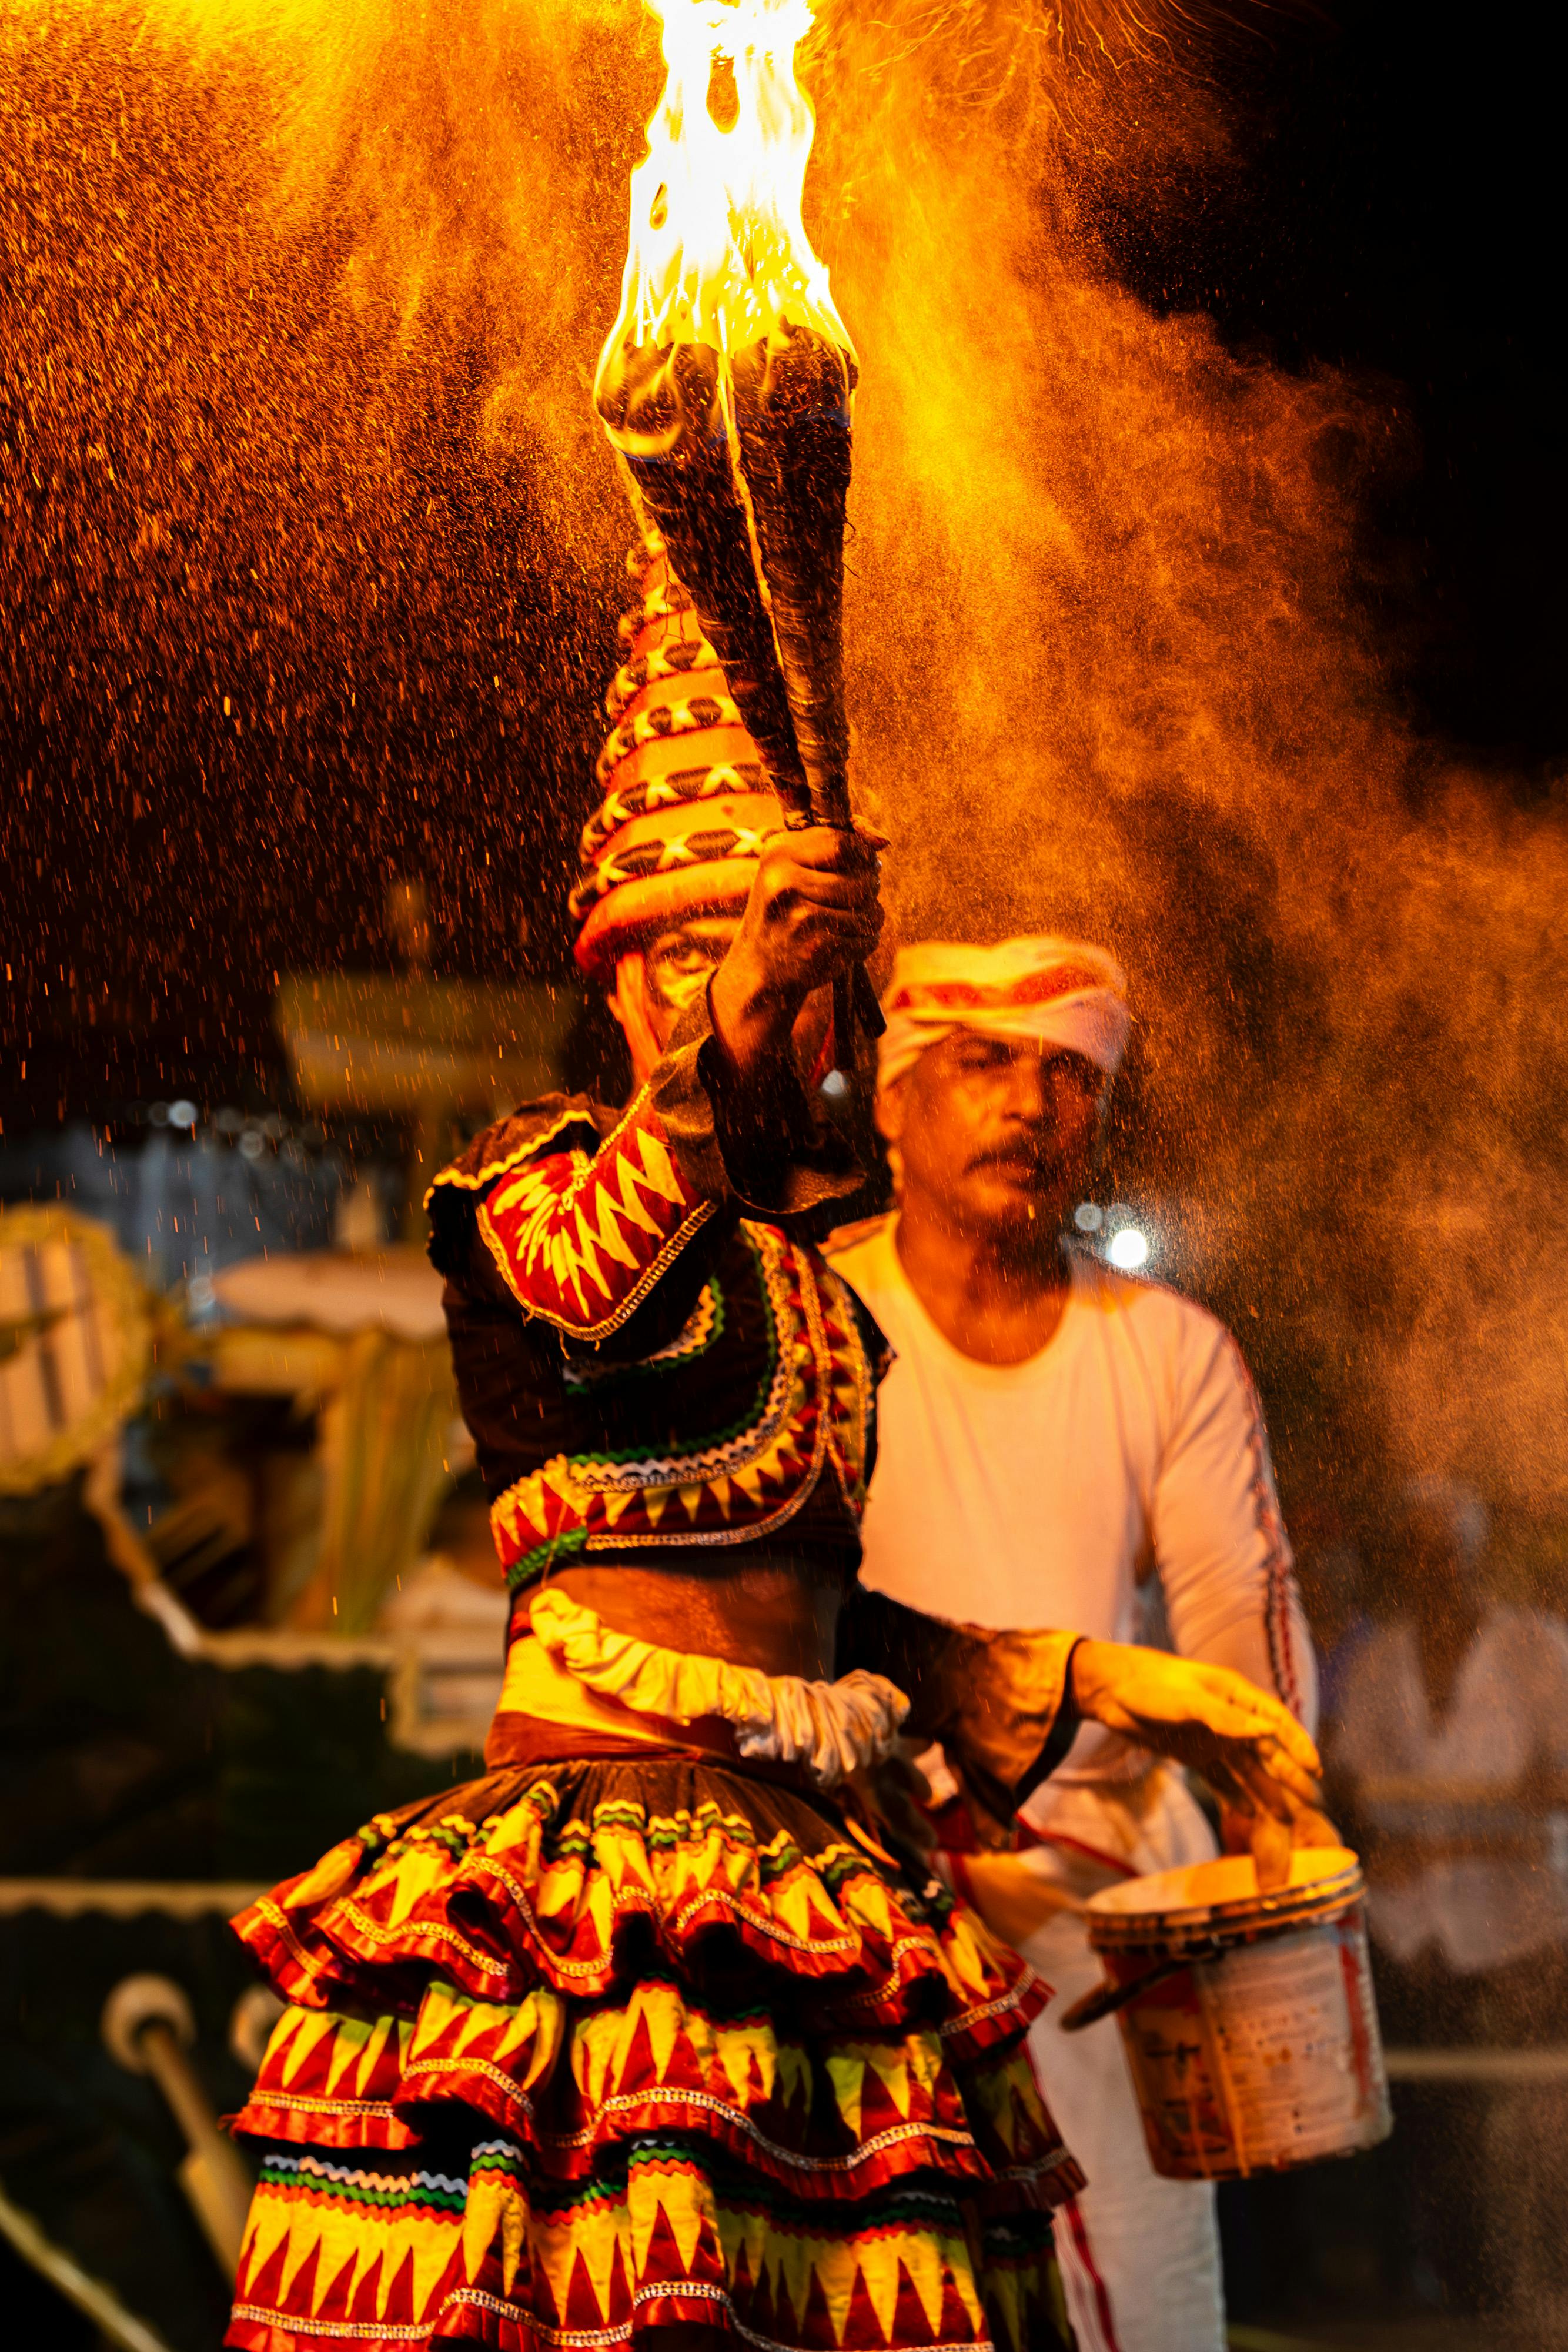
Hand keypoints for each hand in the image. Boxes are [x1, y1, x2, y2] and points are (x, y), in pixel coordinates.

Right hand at [709, 824, 883, 1084]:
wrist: (758, 971)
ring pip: (869, 910)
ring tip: (845, 925)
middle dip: (869, 891)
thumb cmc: (786, 912)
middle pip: (862, 878)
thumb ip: (835, 847)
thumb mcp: (795, 870)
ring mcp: (800, 916)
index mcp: (778, 852)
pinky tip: (841, 946)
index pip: (843, 842)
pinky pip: (866, 938)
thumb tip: (882, 840)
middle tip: (852, 901)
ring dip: (868, 920)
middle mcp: (784, 881)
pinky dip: (863, 943)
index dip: (863, 856)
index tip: (862, 867)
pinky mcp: (816, 947)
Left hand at [1070, 1640, 1328, 1884]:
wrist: (1110, 1692)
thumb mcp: (1187, 1700)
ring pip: (1248, 1770)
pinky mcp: (1195, 1756)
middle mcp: (1230, 1719)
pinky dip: (1236, 1797)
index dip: (1298, 1743)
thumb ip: (1226, 1717)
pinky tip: (1250, 1814)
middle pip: (1268, 1750)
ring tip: (1286, 1820)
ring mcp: (1213, 1739)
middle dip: (1290, 1776)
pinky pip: (1222, 1780)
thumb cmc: (1150, 1686)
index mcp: (1235, 1695)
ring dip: (1267, 1792)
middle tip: (1313, 1803)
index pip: (1276, 1721)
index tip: (1315, 1769)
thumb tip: (1270, 1729)